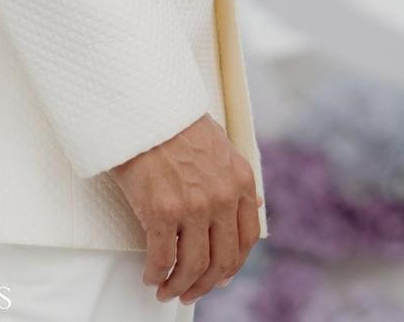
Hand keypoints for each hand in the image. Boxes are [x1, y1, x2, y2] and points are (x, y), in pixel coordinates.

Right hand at [111, 112, 261, 304]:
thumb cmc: (179, 127)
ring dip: (179, 286)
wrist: (148, 111)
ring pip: (193, 267)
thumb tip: (255, 206)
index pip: (248, 238)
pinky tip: (151, 275)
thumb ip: (237, 180)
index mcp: (241, 181)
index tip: (219, 277)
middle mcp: (222, 198)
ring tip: (166, 289)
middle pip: (222, 261)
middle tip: (188, 292)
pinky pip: (162, 259)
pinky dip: (156, 275)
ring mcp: (194, 206)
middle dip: (205, 285)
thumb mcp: (222, 147)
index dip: (233, 265)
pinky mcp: (162, 212)